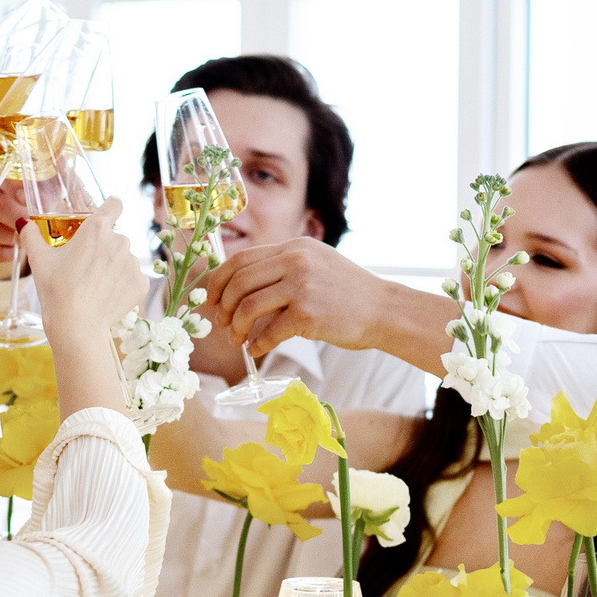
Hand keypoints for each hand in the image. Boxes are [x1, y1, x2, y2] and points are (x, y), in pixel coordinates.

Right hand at [17, 198, 140, 341]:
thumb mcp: (39, 261)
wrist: (76, 326)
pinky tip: (106, 296)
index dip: (110, 208)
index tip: (105, 215)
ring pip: (124, 259)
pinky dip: (123, 285)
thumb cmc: (56, 290)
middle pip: (114, 237)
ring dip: (113, 267)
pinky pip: (133, 279)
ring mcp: (133, 263)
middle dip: (103, 248)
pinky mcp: (141, 284)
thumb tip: (23, 222)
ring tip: (93, 285)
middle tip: (84, 267)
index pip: (114, 204)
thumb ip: (32, 236)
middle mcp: (120, 241)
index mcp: (97, 228)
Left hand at [206, 238, 454, 370]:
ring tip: (238, 341)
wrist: (384, 310)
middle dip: (223, 306)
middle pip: (238, 282)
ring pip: (247, 306)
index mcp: (293, 247)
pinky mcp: (308, 312)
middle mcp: (295, 260)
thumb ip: (282, 268)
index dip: (218, 281)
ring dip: (236, 328)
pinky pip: (268, 331)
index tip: (211, 300)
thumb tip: (239, 286)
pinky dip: (257, 344)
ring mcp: (301, 285)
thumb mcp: (315, 265)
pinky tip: (257, 349)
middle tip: (222, 325)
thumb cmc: (347, 294)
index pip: (240, 259)